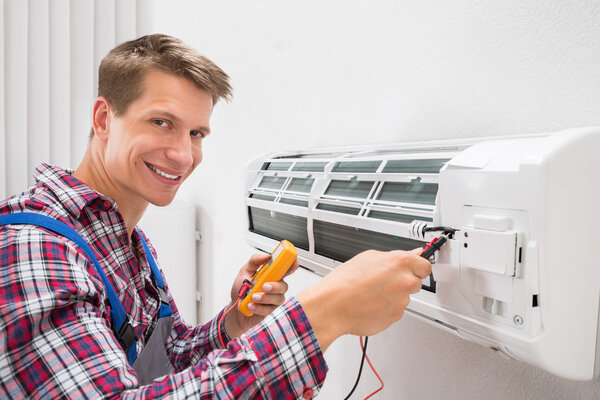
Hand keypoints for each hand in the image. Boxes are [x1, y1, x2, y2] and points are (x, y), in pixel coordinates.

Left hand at [225, 253, 298, 338]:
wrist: (234, 309)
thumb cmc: (241, 290)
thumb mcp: (244, 271)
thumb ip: (254, 261)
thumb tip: (266, 256)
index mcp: (271, 275)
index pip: (285, 269)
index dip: (292, 266)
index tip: (294, 263)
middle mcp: (274, 287)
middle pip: (284, 286)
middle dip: (275, 286)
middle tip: (264, 286)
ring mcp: (273, 299)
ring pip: (278, 298)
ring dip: (265, 298)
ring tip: (253, 297)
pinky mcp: (269, 310)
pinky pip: (269, 309)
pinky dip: (258, 307)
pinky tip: (250, 305)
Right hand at [296, 248, 430, 351]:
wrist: (333, 305)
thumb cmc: (345, 281)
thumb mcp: (368, 257)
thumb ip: (395, 256)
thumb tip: (413, 254)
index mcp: (401, 263)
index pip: (425, 265)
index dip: (417, 267)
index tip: (413, 269)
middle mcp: (405, 282)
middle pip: (416, 282)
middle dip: (404, 282)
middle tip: (383, 281)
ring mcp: (401, 302)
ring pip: (404, 297)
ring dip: (393, 296)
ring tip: (371, 293)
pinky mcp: (395, 317)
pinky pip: (395, 310)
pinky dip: (386, 308)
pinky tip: (370, 303)